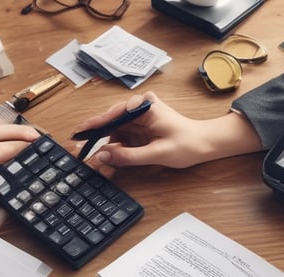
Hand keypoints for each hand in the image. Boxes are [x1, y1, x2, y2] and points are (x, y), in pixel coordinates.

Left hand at [0, 119, 39, 205]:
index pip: (2, 151)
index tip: (36, 151)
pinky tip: (13, 130)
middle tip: (42, 139)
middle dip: (24, 135)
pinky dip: (3, 126)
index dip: (21, 150)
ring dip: (15, 128)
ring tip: (32, 134)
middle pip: (3, 132)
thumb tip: (0, 193)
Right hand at [72, 91, 262, 172]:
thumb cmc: (188, 144)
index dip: (93, 126)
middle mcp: (139, 109)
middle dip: (97, 141)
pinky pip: (123, 140)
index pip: (112, 114)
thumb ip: (128, 155)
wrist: (206, 145)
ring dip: (105, 150)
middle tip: (80, 154)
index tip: (77, 134)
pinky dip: (116, 152)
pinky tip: (107, 163)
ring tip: (93, 164)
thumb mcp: (157, 153)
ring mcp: (140, 119)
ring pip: (115, 134)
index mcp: (144, 106)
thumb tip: (103, 156)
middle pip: (111, 124)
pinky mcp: (141, 130)